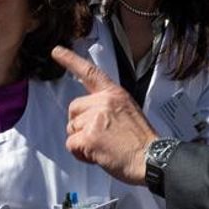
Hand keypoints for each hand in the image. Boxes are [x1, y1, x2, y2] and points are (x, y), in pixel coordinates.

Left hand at [57, 47, 160, 184]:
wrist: (151, 158)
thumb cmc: (140, 140)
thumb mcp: (128, 111)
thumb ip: (107, 107)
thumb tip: (89, 115)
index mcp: (114, 94)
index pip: (90, 73)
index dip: (71, 61)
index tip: (56, 51)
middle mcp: (104, 102)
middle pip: (74, 109)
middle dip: (80, 124)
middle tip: (101, 136)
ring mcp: (95, 118)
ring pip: (72, 129)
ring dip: (82, 141)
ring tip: (104, 147)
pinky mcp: (89, 137)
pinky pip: (72, 145)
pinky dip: (81, 154)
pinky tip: (98, 155)